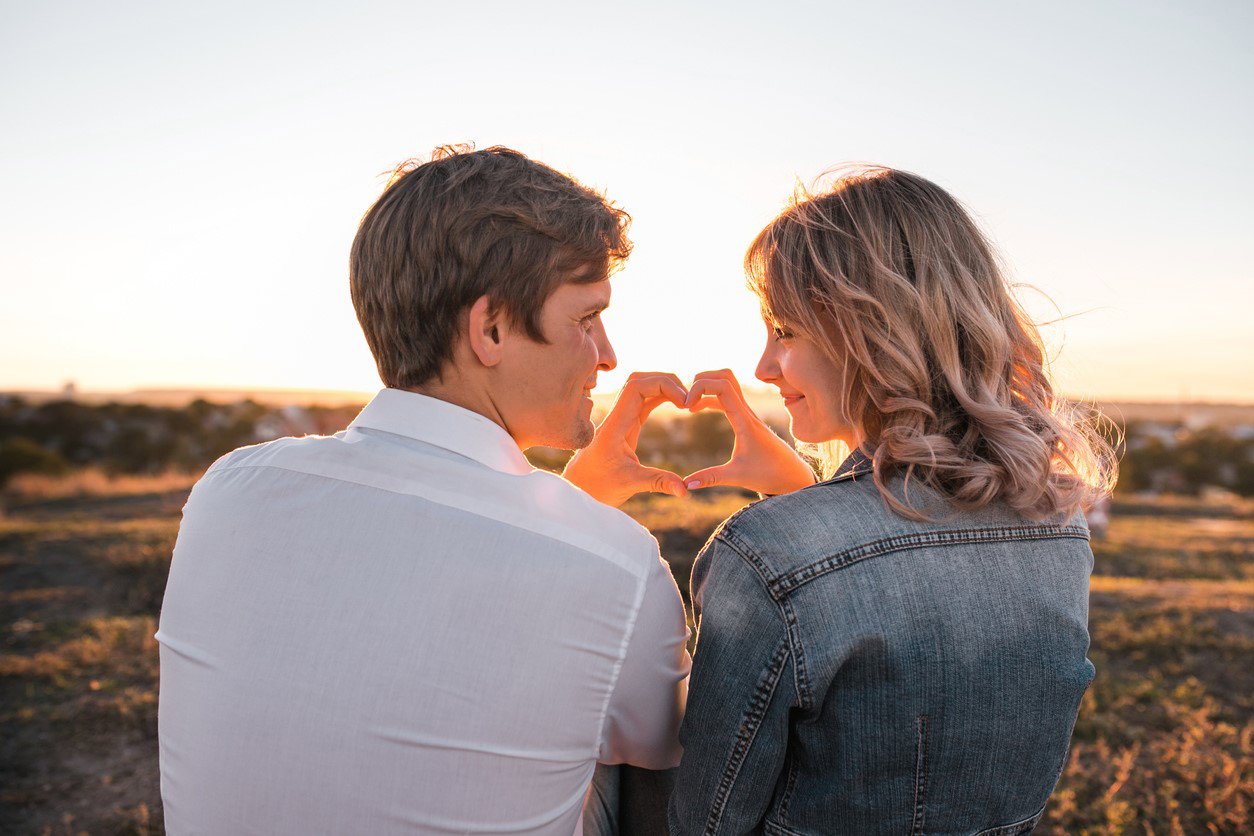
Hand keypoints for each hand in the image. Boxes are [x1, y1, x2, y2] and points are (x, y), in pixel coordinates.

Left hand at [563, 372, 690, 506]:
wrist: (578, 490)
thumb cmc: (597, 486)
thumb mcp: (629, 484)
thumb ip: (658, 482)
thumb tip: (685, 490)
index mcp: (615, 425)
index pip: (636, 387)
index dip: (663, 385)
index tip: (684, 402)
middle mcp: (616, 417)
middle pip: (639, 380)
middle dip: (666, 381)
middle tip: (689, 398)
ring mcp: (620, 419)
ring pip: (642, 389)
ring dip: (664, 388)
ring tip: (687, 401)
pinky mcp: (625, 426)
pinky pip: (643, 403)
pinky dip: (661, 398)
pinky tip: (677, 405)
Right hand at [683, 369, 815, 496]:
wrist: (792, 475)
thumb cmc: (769, 474)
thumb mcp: (738, 476)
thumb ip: (711, 478)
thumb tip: (685, 485)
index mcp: (745, 421)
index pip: (723, 387)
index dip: (701, 388)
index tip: (686, 406)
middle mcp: (747, 412)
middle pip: (726, 376)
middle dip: (702, 379)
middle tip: (685, 399)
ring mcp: (748, 413)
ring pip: (727, 384)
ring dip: (706, 386)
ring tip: (688, 405)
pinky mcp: (746, 419)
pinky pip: (727, 397)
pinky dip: (710, 397)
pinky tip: (698, 409)